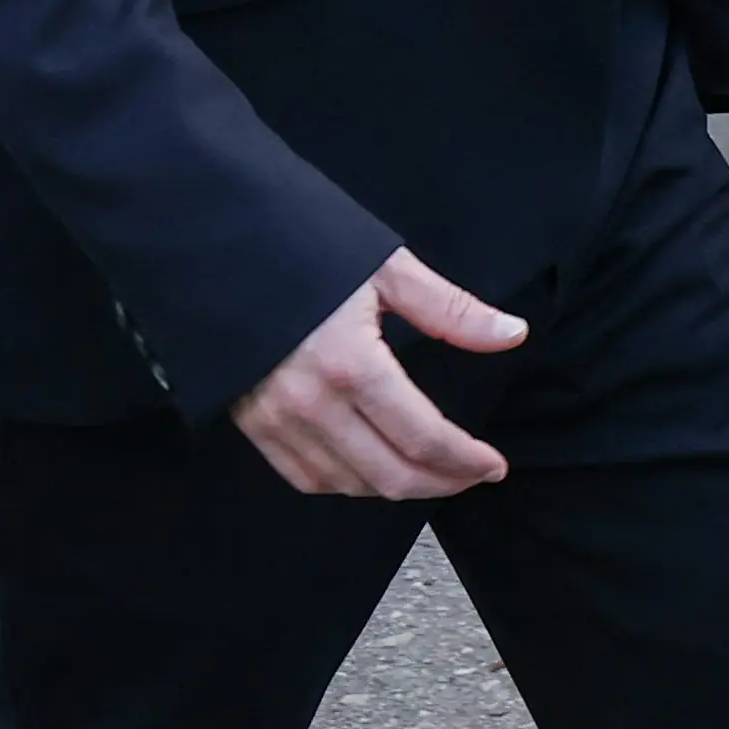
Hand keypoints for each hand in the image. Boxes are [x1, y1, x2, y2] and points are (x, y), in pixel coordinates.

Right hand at [230, 249, 526, 500]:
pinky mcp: (252, 423)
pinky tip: (369, 466)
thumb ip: (451, 310)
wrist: (214, 242)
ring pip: (351, 485)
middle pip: (392, 476)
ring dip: (397, 486)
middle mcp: (312, 403)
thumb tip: (514, 334)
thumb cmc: (301, 243)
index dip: (466, 460)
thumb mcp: (384, 267)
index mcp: (351, 363)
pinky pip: (306, 477)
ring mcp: (276, 419)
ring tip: (428, 468)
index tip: (493, 464)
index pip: (423, 438)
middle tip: (472, 473)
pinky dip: (346, 482)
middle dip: (443, 483)